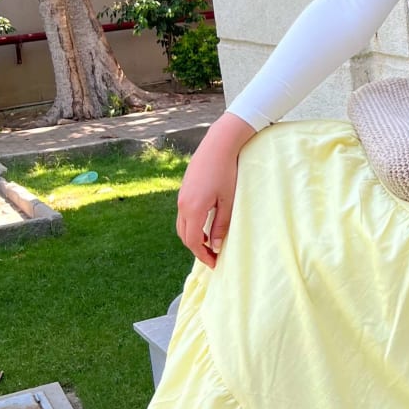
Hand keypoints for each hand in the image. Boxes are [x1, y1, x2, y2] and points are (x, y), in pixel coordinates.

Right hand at [176, 112, 256, 267]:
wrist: (218, 145)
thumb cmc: (227, 172)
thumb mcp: (228, 202)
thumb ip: (220, 226)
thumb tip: (214, 247)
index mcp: (193, 209)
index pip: (192, 241)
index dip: (202, 255)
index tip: (214, 264)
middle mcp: (182, 204)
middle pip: (184, 235)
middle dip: (197, 249)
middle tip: (212, 257)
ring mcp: (181, 196)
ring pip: (182, 225)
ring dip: (193, 237)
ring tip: (209, 243)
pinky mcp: (184, 189)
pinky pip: (184, 214)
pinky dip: (191, 225)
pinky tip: (204, 225)